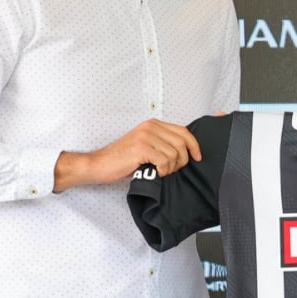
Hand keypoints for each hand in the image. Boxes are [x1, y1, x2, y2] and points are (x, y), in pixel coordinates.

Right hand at [54, 119, 200, 191]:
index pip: (184, 131)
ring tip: (158, 171)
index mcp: (153, 124)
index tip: (197, 157)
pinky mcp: (141, 148)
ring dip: (170, 168)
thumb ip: (163, 143)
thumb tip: (187, 151)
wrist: (99, 164)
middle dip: (182, 161)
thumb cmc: (122, 159)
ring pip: (174, 154)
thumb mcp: (146, 145)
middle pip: (182, 143)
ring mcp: (145, 136)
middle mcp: (151, 127)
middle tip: (171, 169)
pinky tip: (153, 173)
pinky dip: (162, 171)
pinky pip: (164, 161)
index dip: (194, 145)